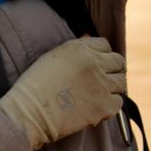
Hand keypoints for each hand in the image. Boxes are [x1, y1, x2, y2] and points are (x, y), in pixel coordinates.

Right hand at [0, 37, 125, 149]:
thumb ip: (74, 49)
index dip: (102, 55)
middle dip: (113, 69)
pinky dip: (110, 106)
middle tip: (103, 80)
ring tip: (98, 95)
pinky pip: (118, 103)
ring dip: (112, 88)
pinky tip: (96, 108)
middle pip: (118, 62)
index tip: (97, 64)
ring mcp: (101, 85)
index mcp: (79, 49)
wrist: (29, 112)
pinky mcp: (104, 106)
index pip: (105, 45)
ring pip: (121, 82)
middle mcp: (94, 63)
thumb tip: (89, 38)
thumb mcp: (51, 57)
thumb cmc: (34, 86)